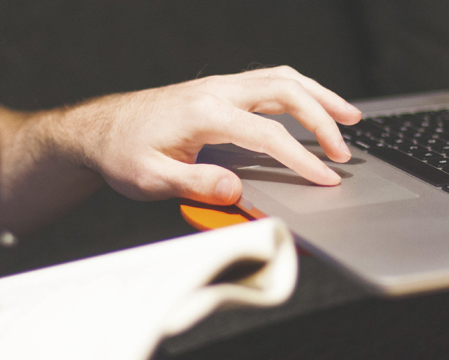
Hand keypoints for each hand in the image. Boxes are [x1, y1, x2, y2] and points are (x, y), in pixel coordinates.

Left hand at [59, 66, 361, 204]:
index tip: (326, 178)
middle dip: (324, 119)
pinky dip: (300, 91)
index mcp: (204, 112)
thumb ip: (194, 184)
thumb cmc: (122, 155)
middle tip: (345, 151)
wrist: (98, 131)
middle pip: (287, 92)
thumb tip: (235, 189)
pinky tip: (314, 106)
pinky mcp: (219, 90)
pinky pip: (270, 81)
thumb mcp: (150, 179)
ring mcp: (219, 86)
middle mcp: (216, 91)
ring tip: (350, 117)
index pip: (268, 135)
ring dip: (319, 96)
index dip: (302, 158)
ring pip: (283, 79)